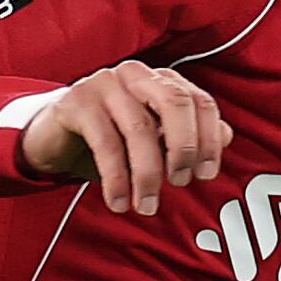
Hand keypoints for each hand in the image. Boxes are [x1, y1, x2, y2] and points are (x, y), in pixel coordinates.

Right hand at [21, 61, 228, 214]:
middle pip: (175, 102)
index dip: (209, 139)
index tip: (207, 175)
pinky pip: (105, 142)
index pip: (199, 101)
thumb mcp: (153, 141)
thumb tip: (227, 135)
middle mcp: (136, 74)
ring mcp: (105, 83)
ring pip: (139, 127)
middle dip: (184, 147)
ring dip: (147, 173)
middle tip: (180, 183)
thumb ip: (190, 136)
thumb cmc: (110, 138)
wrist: (53, 138)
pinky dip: (116, 177)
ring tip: (146, 205)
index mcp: (161, 80)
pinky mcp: (76, 100)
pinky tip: (118, 201)